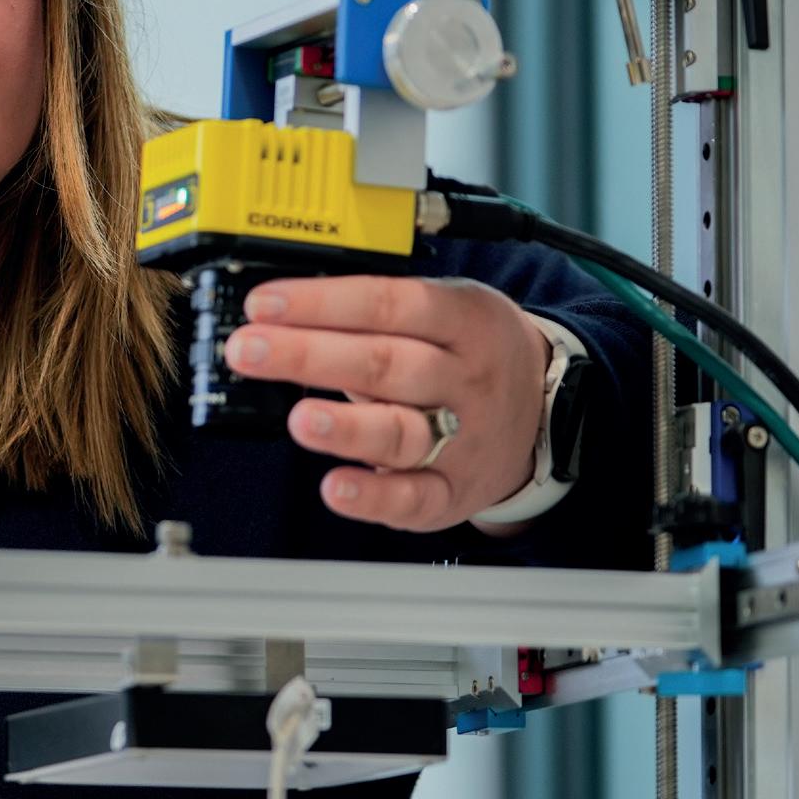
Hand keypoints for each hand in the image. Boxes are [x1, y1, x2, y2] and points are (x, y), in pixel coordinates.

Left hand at [224, 275, 550, 532]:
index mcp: (463, 318)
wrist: (549, 412)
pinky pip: (414, 497)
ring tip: (299, 419)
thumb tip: (285, 310)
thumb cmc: (471, 352)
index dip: (323, 302)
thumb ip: (378, 309)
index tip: (263, 304)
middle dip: (309, 356)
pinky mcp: (452, 491)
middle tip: (248, 350)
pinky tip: (336, 487)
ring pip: (401, 432)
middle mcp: (465, 378)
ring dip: (346, 427)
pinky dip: (374, 495)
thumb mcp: (446, 308)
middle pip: (386, 365)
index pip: (389, 303)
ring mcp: (462, 437)